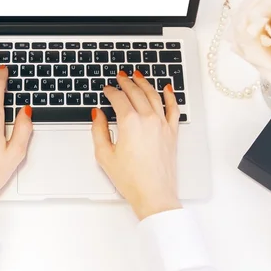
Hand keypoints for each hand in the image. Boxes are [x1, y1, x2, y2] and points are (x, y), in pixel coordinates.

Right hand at [91, 71, 181, 219]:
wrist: (154, 194)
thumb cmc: (131, 179)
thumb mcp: (104, 155)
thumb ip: (98, 130)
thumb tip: (97, 114)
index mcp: (129, 123)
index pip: (118, 98)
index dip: (110, 91)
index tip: (107, 89)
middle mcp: (148, 119)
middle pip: (136, 92)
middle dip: (127, 82)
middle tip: (121, 76)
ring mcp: (162, 124)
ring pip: (154, 95)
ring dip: (145, 83)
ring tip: (138, 76)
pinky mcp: (172, 132)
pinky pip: (173, 108)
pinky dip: (170, 96)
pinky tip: (167, 89)